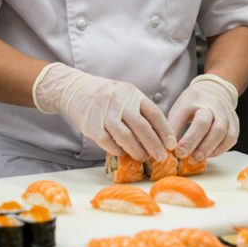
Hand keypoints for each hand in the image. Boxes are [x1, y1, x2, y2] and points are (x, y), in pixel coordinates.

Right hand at [32, 63, 175, 160]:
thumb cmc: (105, 96)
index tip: (172, 145)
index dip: (165, 131)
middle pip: (141, 127)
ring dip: (136, 150)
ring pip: (125, 136)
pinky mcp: (91, 124)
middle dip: (154, 145)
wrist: (75, 89)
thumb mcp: (125, 94)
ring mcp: (104, 112)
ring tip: (143, 158)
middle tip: (161, 157)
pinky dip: (117, 150)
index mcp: (132, 94)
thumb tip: (158, 135)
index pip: (154, 113)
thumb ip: (139, 110)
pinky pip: (107, 142)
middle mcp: (120, 101)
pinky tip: (123, 153)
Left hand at [168, 74, 239, 161]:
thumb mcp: (179, 111)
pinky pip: (231, 138)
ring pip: (222, 132)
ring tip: (196, 158)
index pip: (191, 120)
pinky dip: (220, 149)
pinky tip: (209, 154)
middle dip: (195, 143)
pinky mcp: (234, 122)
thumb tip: (169, 150)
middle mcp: (212, 104)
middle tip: (186, 157)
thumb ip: (174, 129)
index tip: (177, 152)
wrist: (214, 89)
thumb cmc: (192, 104)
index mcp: (195, 100)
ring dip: (208, 149)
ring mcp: (226, 112)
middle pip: (207, 124)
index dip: (186, 139)